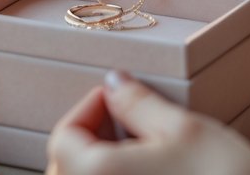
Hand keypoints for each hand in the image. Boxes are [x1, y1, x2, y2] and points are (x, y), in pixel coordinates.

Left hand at [47, 70, 249, 174]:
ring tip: (144, 149)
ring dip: (105, 164)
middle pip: (69, 167)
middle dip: (93, 138)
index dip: (88, 108)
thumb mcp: (186, 129)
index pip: (63, 138)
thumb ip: (140, 103)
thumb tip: (114, 83)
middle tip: (130, 120)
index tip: (119, 97)